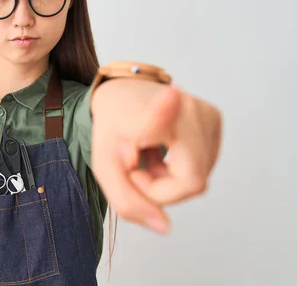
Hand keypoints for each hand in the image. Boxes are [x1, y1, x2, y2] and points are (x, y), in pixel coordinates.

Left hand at [90, 78, 221, 233]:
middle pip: (189, 182)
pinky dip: (180, 168)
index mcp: (151, 114)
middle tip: (135, 169)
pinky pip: (204, 165)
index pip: (160, 121)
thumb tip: (165, 228)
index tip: (172, 93)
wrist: (123, 93)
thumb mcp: (106, 167)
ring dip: (168, 179)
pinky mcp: (216, 118)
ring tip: (147, 155)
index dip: (165, 111)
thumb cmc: (113, 128)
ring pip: (198, 177)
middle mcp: (186, 109)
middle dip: (158, 188)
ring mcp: (207, 112)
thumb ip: (127, 202)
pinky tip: (162, 149)